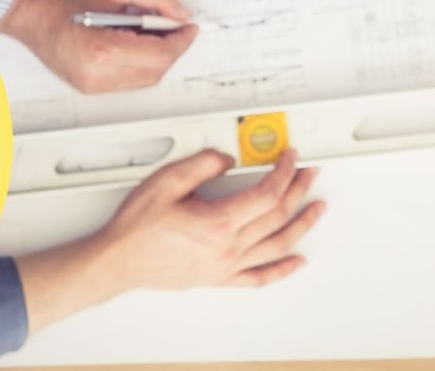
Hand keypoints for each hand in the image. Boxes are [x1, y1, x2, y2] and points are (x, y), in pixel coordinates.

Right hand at [0, 0, 198, 91]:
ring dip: (155, 57)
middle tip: (174, 25)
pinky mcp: (86, 85)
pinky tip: (132, 41)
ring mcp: (90, 84)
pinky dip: (138, 63)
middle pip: (155, 72)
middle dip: (171, 49)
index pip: (161, 55)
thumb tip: (181, 14)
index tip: (189, 27)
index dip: (181, 40)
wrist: (26, 6)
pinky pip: (126, 80)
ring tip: (150, 30)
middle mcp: (97, 74)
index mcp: (104, 50)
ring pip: (143, 79)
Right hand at [14, 150, 325, 332]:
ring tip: (316, 209)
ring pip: (276, 245)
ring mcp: (226, 266)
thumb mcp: (167, 182)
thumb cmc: (137, 228)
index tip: (289, 158)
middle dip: (298, 190)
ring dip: (301, 225)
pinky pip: (259, 277)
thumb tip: (227, 158)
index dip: (284, 172)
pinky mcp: (218, 277)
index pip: (267, 194)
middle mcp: (228, 248)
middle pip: (277, 216)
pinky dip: (282, 269)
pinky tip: (296, 261)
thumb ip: (202, 164)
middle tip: (308, 173)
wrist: (119, 261)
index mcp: (219, 223)